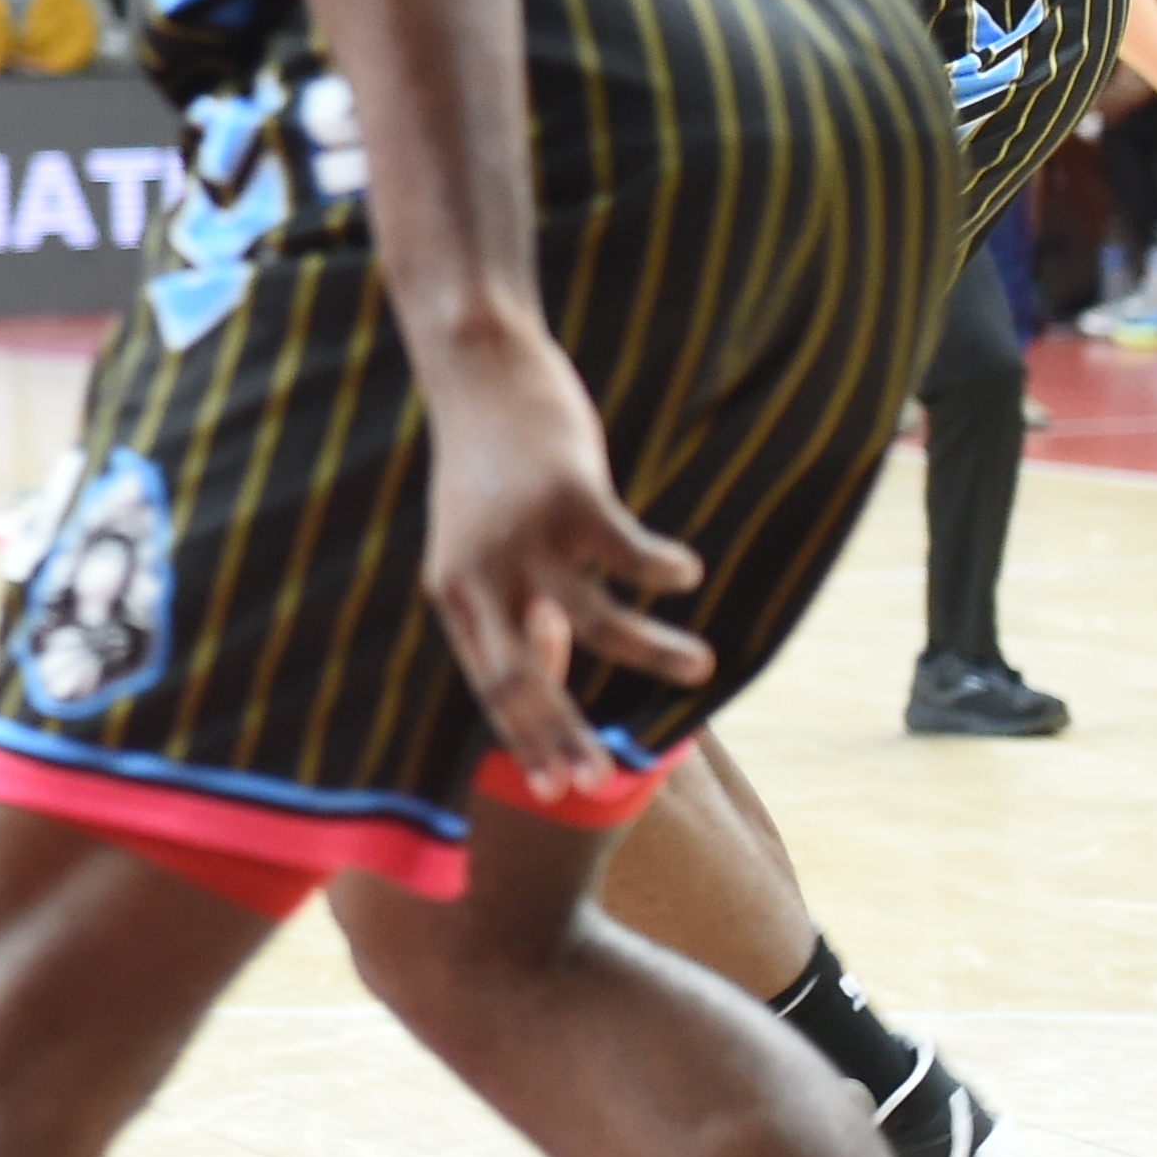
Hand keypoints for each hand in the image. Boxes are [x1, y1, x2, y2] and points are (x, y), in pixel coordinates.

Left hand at [410, 315, 709, 794]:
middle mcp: (480, 573)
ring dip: (652, 651)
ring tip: (700, 666)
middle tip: (605, 781)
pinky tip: (687, 572)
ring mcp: (522, 535)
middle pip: (521, 676)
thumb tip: (550, 672)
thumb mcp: (481, 543)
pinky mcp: (568, 495)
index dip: (525, 739)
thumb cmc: (489, 462)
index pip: (489, 685)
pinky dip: (664, 570)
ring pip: (594, 621)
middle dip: (563, 734)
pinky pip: (629, 553)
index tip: (560, 789)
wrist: (477, 366)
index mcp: (456, 590)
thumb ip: (512, 607)